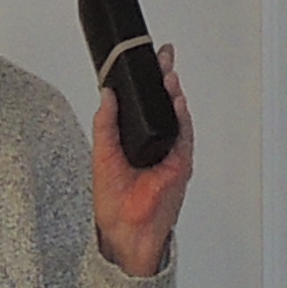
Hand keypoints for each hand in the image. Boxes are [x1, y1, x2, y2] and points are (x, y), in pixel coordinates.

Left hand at [92, 44, 190, 277]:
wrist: (125, 231)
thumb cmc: (115, 203)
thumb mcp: (102, 154)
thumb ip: (106, 123)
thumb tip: (107, 94)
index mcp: (135, 141)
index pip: (144, 105)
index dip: (147, 82)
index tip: (146, 60)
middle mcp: (155, 144)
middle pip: (164, 105)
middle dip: (165, 78)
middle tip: (163, 56)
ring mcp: (170, 154)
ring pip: (176, 115)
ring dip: (174, 93)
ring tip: (168, 74)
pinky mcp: (180, 164)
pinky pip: (184, 134)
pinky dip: (181, 116)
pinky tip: (176, 100)